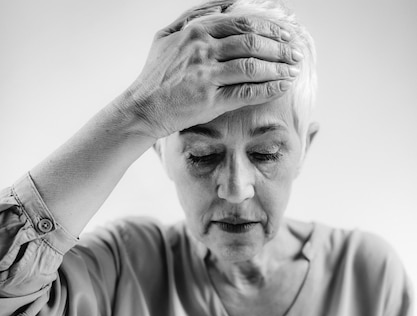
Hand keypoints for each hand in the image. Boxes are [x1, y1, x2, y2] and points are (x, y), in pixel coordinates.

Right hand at [125, 4, 301, 137]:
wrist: (143, 109)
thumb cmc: (155, 75)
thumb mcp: (167, 36)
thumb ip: (193, 16)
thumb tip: (224, 4)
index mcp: (196, 30)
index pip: (243, 23)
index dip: (269, 29)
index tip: (286, 35)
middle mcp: (203, 49)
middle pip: (252, 43)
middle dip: (280, 48)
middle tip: (296, 54)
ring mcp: (207, 75)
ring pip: (253, 66)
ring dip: (278, 68)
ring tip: (293, 71)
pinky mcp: (210, 100)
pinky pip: (246, 92)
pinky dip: (268, 89)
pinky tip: (281, 87)